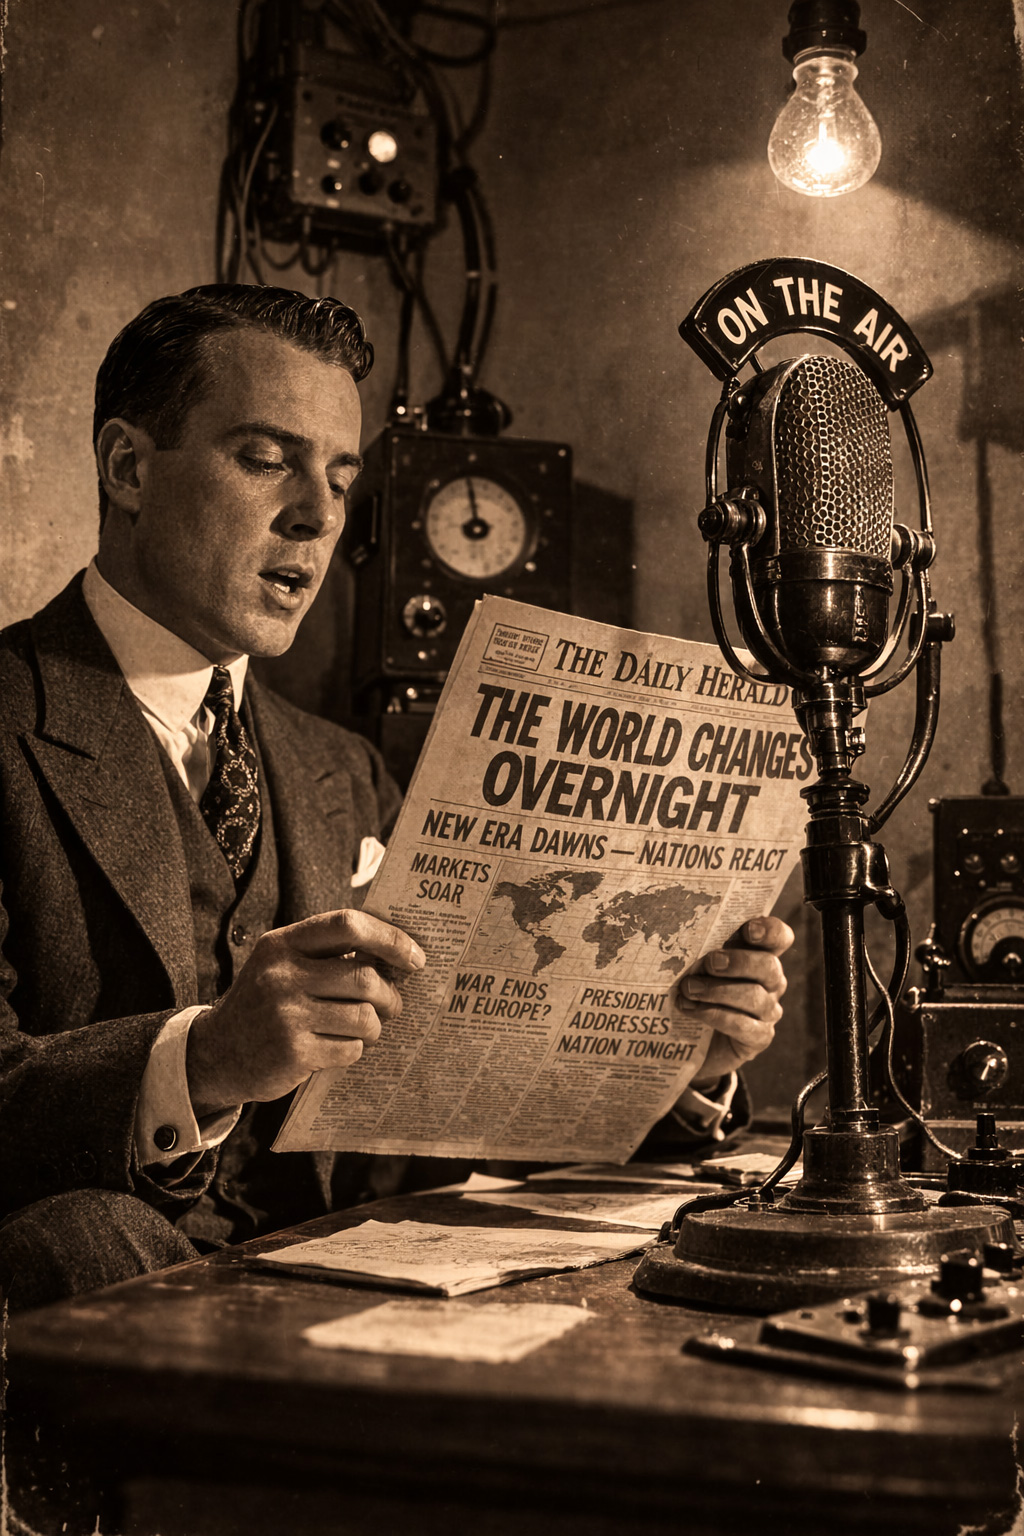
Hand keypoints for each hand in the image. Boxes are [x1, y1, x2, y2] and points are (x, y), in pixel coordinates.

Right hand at [186, 909, 424, 1114]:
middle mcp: (281, 975)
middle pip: (364, 977)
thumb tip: (397, 952)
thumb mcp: (284, 964)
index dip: (389, 938)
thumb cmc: (266, 1003)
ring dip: (375, 1026)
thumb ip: (328, 953)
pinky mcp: (293, 1053)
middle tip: (393, 1004)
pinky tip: (338, 1047)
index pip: (347, 924)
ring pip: (364, 1017)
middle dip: (390, 995)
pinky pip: (350, 1048)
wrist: (216, 1053)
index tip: (414, 956)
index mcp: (282, 943)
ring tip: (367, 1028)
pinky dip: (354, 1049)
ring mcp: (286, 1015)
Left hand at [678, 915, 793, 1088]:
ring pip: (756, 997)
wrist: (688, 1039)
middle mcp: (770, 982)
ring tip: (688, 989)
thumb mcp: (694, 965)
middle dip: (739, 962)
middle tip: (710, 963)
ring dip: (718, 991)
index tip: (748, 929)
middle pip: (770, 966)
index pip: (779, 938)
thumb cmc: (692, 990)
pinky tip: (691, 1010)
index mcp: (759, 955)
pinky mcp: (759, 1038)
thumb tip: (678, 926)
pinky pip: (745, 1027)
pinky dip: (715, 1016)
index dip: (770, 931)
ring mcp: (767, 1012)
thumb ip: (697, 948)